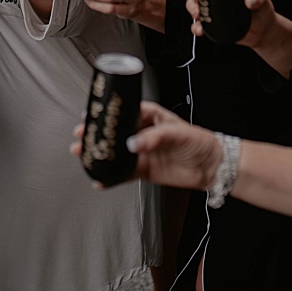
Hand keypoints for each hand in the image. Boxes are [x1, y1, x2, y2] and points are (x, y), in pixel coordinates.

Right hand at [70, 100, 219, 191]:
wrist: (210, 167)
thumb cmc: (199, 142)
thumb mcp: (178, 134)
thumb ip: (155, 138)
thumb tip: (133, 144)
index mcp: (151, 117)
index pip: (126, 111)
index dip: (109, 113)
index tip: (93, 115)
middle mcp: (143, 133)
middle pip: (116, 132)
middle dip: (98, 133)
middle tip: (81, 135)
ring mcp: (142, 152)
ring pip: (116, 153)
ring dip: (100, 154)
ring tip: (83, 155)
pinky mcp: (143, 170)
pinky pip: (122, 173)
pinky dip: (110, 176)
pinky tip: (99, 179)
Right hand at [185, 0, 277, 46]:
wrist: (263, 31)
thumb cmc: (262, 11)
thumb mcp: (262, 0)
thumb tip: (250, 0)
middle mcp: (217, 0)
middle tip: (198, 0)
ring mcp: (213, 13)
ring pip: (194, 9)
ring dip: (192, 11)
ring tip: (198, 15)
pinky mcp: (213, 27)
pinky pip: (199, 26)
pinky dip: (196, 28)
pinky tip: (200, 29)